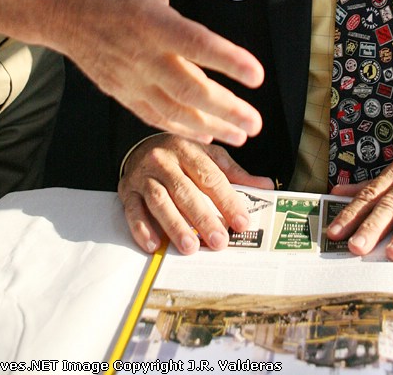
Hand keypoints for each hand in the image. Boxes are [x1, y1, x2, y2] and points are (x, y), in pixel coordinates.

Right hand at [47, 0, 263, 146]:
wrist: (58, 8)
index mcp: (152, 20)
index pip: (197, 44)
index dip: (229, 61)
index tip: (257, 75)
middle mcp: (142, 54)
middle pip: (190, 89)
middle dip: (226, 109)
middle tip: (255, 122)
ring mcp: (130, 78)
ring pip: (173, 110)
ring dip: (209, 126)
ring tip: (239, 135)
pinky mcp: (120, 91)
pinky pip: (153, 116)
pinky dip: (180, 128)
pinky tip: (205, 134)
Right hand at [118, 134, 274, 253]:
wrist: (142, 144)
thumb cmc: (181, 154)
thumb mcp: (209, 155)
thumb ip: (235, 173)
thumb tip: (265, 186)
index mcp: (188, 149)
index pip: (210, 176)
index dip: (227, 200)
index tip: (241, 222)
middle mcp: (164, 160)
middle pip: (185, 191)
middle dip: (203, 218)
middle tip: (219, 241)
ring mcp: (144, 175)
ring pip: (160, 201)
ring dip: (175, 225)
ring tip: (190, 246)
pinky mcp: (127, 189)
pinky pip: (132, 210)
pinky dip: (142, 228)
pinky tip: (154, 244)